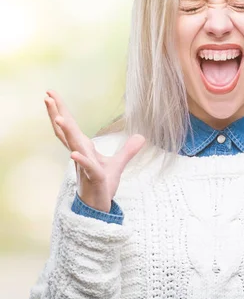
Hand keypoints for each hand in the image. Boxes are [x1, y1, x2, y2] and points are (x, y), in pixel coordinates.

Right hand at [44, 90, 144, 211]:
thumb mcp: (118, 164)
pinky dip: (81, 160)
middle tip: (47, 96)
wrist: (100, 205)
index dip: (61, 110)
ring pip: (74, 146)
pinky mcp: (94, 176)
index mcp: (84, 148)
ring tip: (59, 118)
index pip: (71, 126)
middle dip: (57, 113)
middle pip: (66, 131)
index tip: (51, 94)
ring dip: (67, 132)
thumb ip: (128, 150)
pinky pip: (87, 167)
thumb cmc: (103, 184)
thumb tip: (141, 137)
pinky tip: (74, 154)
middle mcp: (81, 153)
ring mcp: (85, 164)